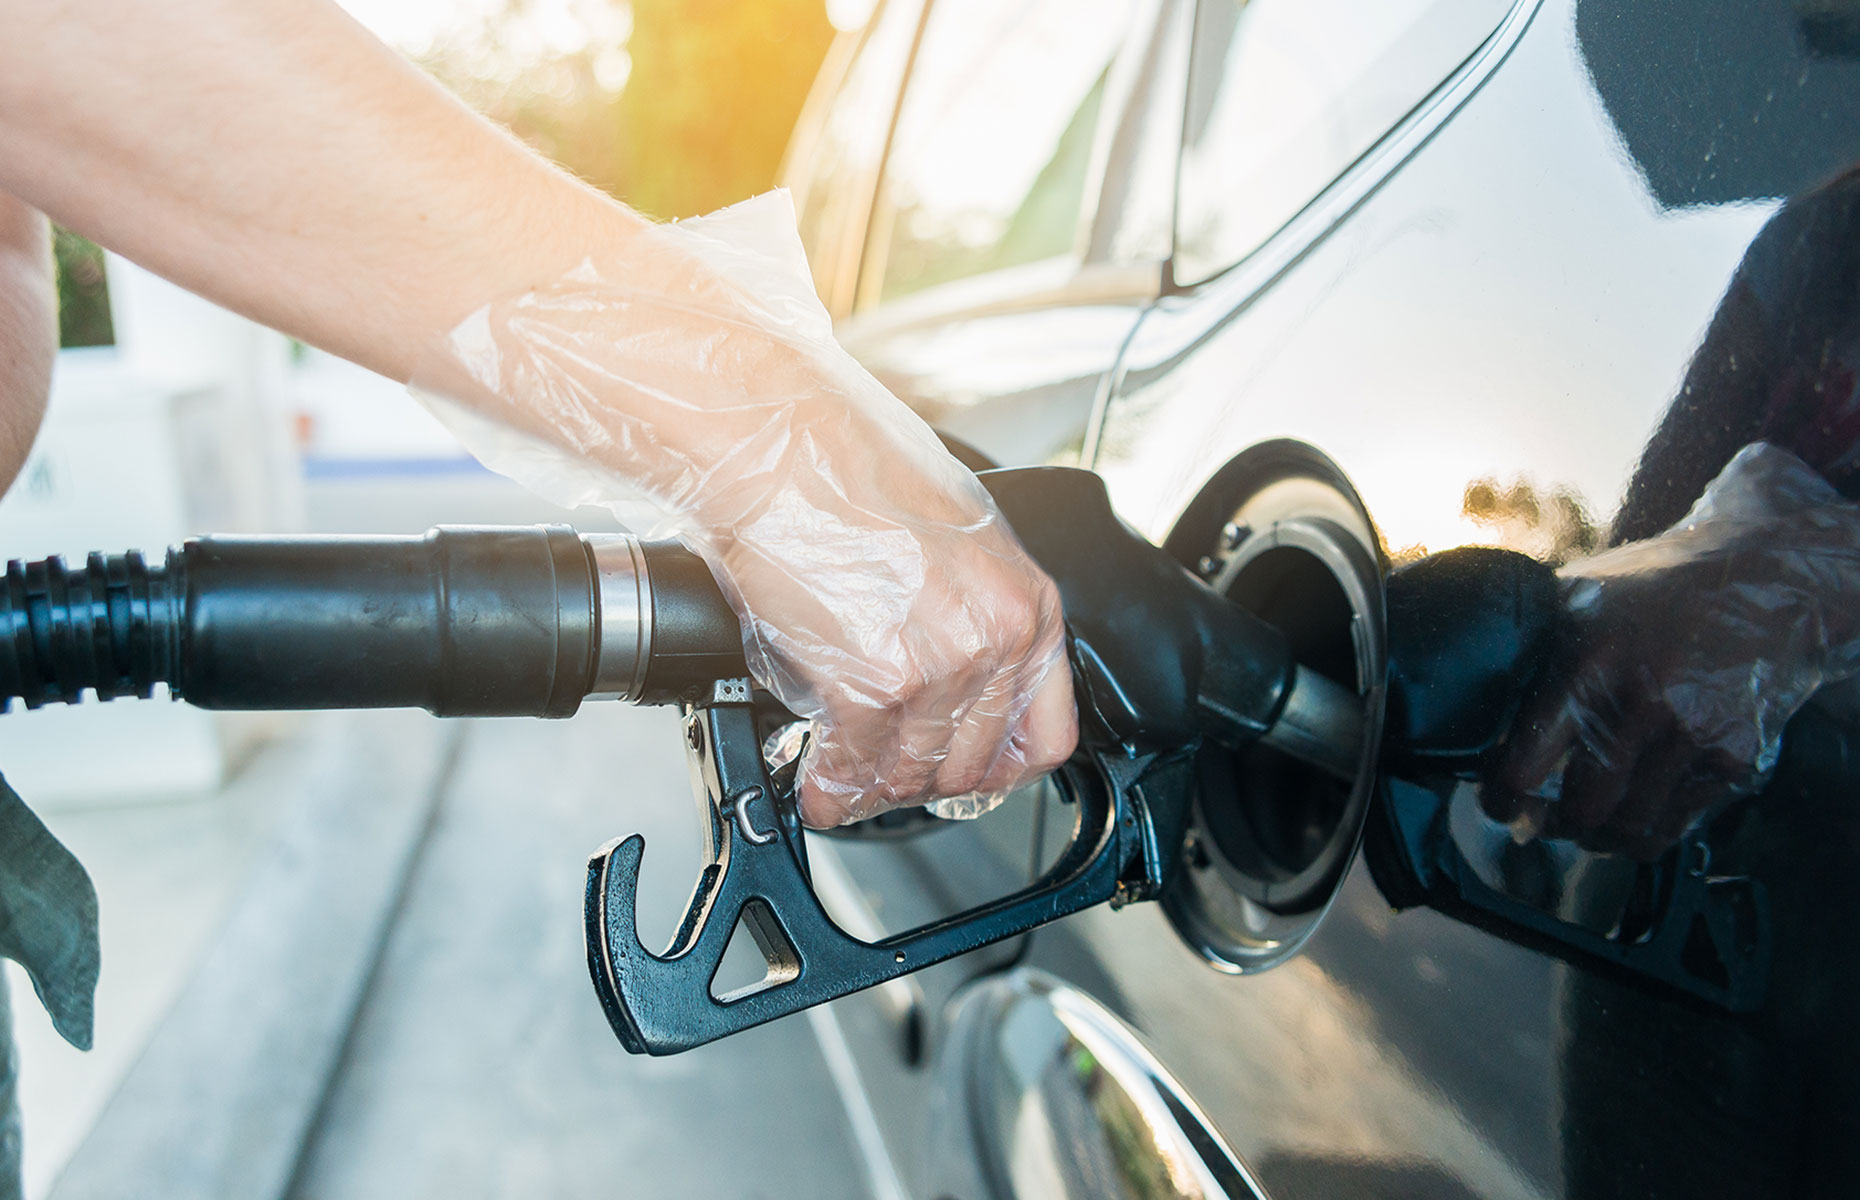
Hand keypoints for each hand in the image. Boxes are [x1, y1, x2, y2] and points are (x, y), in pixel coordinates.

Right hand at [415, 192, 1077, 827]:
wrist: (783, 443)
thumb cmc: (854, 464)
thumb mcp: (960, 533)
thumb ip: (973, 609)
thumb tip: (955, 669)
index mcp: (1027, 604)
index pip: (1046, 734)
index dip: (1001, 767)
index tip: (969, 772)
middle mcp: (995, 641)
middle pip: (976, 765)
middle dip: (927, 781)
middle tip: (891, 777)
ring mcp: (937, 669)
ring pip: (912, 775)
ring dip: (875, 789)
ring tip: (847, 783)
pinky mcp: (870, 685)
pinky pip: (853, 766)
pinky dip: (830, 788)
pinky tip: (816, 787)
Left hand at [1486, 444, 1859, 857]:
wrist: (1762, 581)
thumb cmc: (1655, 591)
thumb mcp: (1577, 599)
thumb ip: (1528, 647)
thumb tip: (1465, 696)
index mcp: (1589, 663)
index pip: (1526, 764)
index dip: (1501, 794)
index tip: (1494, 797)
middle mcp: (1644, 704)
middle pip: (1580, 812)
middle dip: (1546, 824)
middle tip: (1530, 818)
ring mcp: (1695, 734)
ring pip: (1628, 830)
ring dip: (1592, 838)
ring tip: (1575, 823)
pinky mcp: (1734, 758)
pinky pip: (1674, 827)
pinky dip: (1641, 832)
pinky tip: (1624, 811)